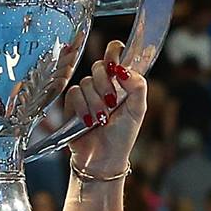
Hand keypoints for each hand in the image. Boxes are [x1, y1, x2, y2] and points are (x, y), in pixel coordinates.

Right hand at [64, 39, 146, 178]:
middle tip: (111, 103)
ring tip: (100, 120)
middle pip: (99, 66)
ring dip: (95, 103)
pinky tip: (88, 122)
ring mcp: (87, 93)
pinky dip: (82, 109)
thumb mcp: (138, 110)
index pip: (115, 53)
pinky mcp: (72, 103)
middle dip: (105, 85)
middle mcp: (103, 84)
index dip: (113, 53)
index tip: (114, 66)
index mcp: (121, 81)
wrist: (103, 158)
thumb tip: (124, 69)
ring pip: (86, 82)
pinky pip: (74, 94)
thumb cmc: (122, 135)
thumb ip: (137, 86)